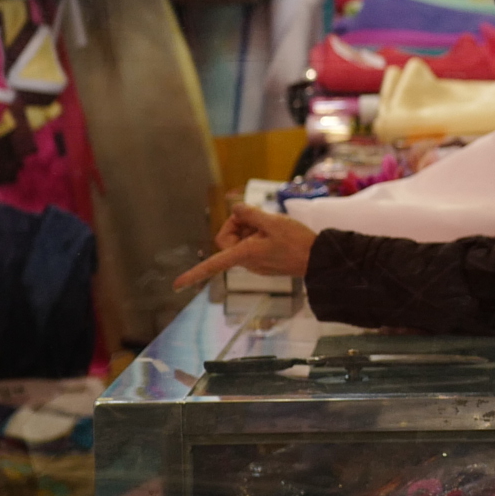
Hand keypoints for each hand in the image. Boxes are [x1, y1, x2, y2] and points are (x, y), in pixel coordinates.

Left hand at [173, 205, 318, 291]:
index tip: (175, 286)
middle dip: (237, 225)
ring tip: (270, 224)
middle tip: (255, 216)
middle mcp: (246, 262)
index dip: (193, 274)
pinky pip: (252, 245)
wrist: (319, 258)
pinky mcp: (264, 261)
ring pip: (241, 241)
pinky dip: (258, 235)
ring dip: (251, 228)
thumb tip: (235, 209)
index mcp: (244, 254)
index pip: (212, 265)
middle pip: (227, 240)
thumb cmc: (297, 242)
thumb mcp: (273, 222)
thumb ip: (251, 214)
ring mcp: (255, 263)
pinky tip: (275, 232)